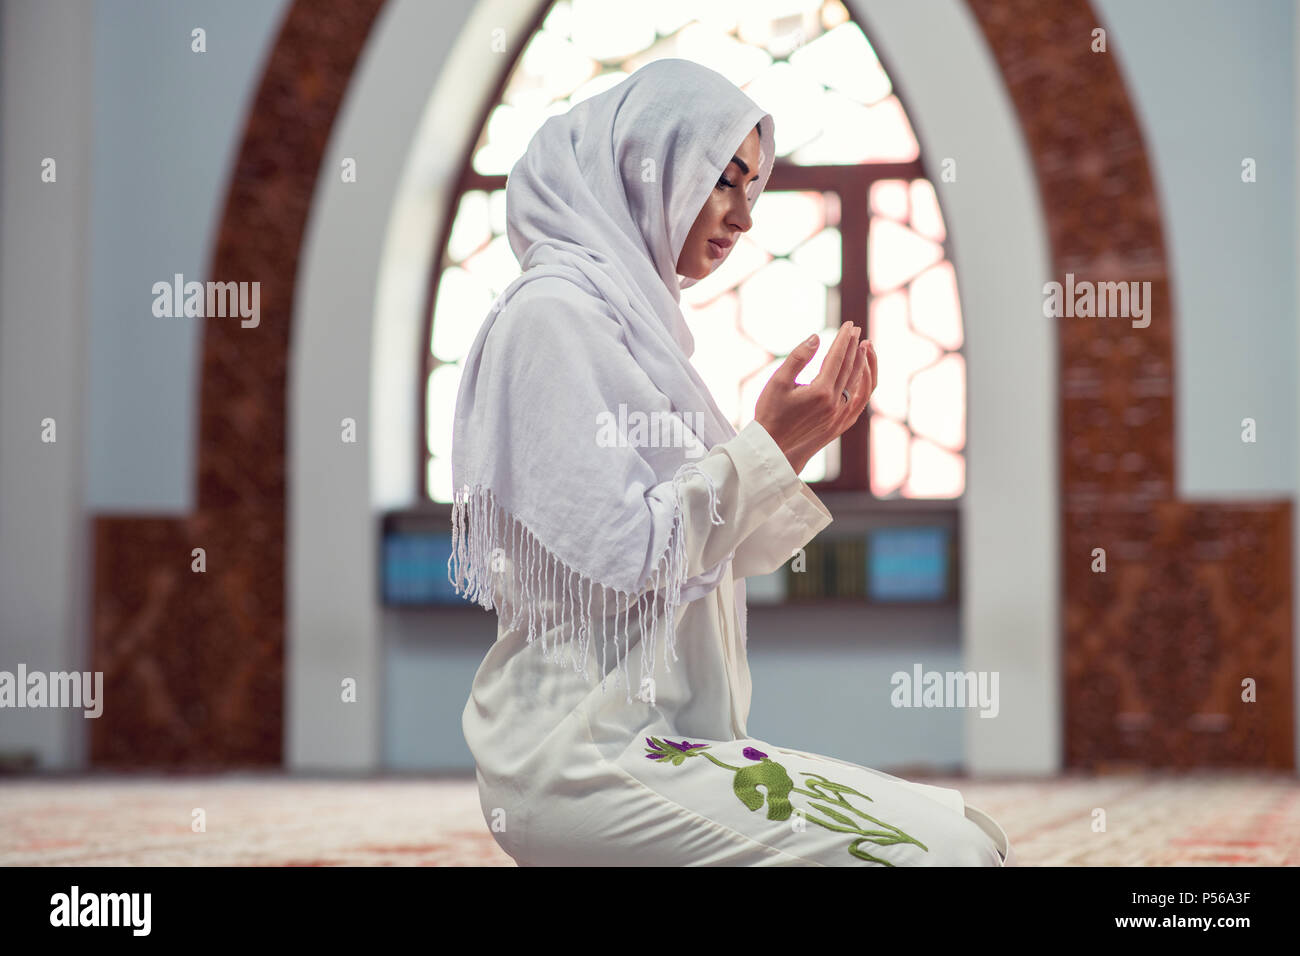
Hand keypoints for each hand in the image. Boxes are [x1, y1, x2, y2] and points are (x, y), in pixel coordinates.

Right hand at [753, 321, 876, 474]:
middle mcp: (834, 403)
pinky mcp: (837, 422)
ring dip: (860, 363)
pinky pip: (856, 398)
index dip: (843, 339)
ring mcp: (838, 414)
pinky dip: (860, 383)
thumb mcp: (778, 381)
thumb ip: (798, 357)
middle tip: (857, 330)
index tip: (849, 324)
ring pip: (855, 382)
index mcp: (820, 391)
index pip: (837, 357)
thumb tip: (816, 338)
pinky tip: (859, 374)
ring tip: (863, 347)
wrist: (771, 444)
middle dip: (854, 347)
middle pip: (849, 368)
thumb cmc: (770, 410)